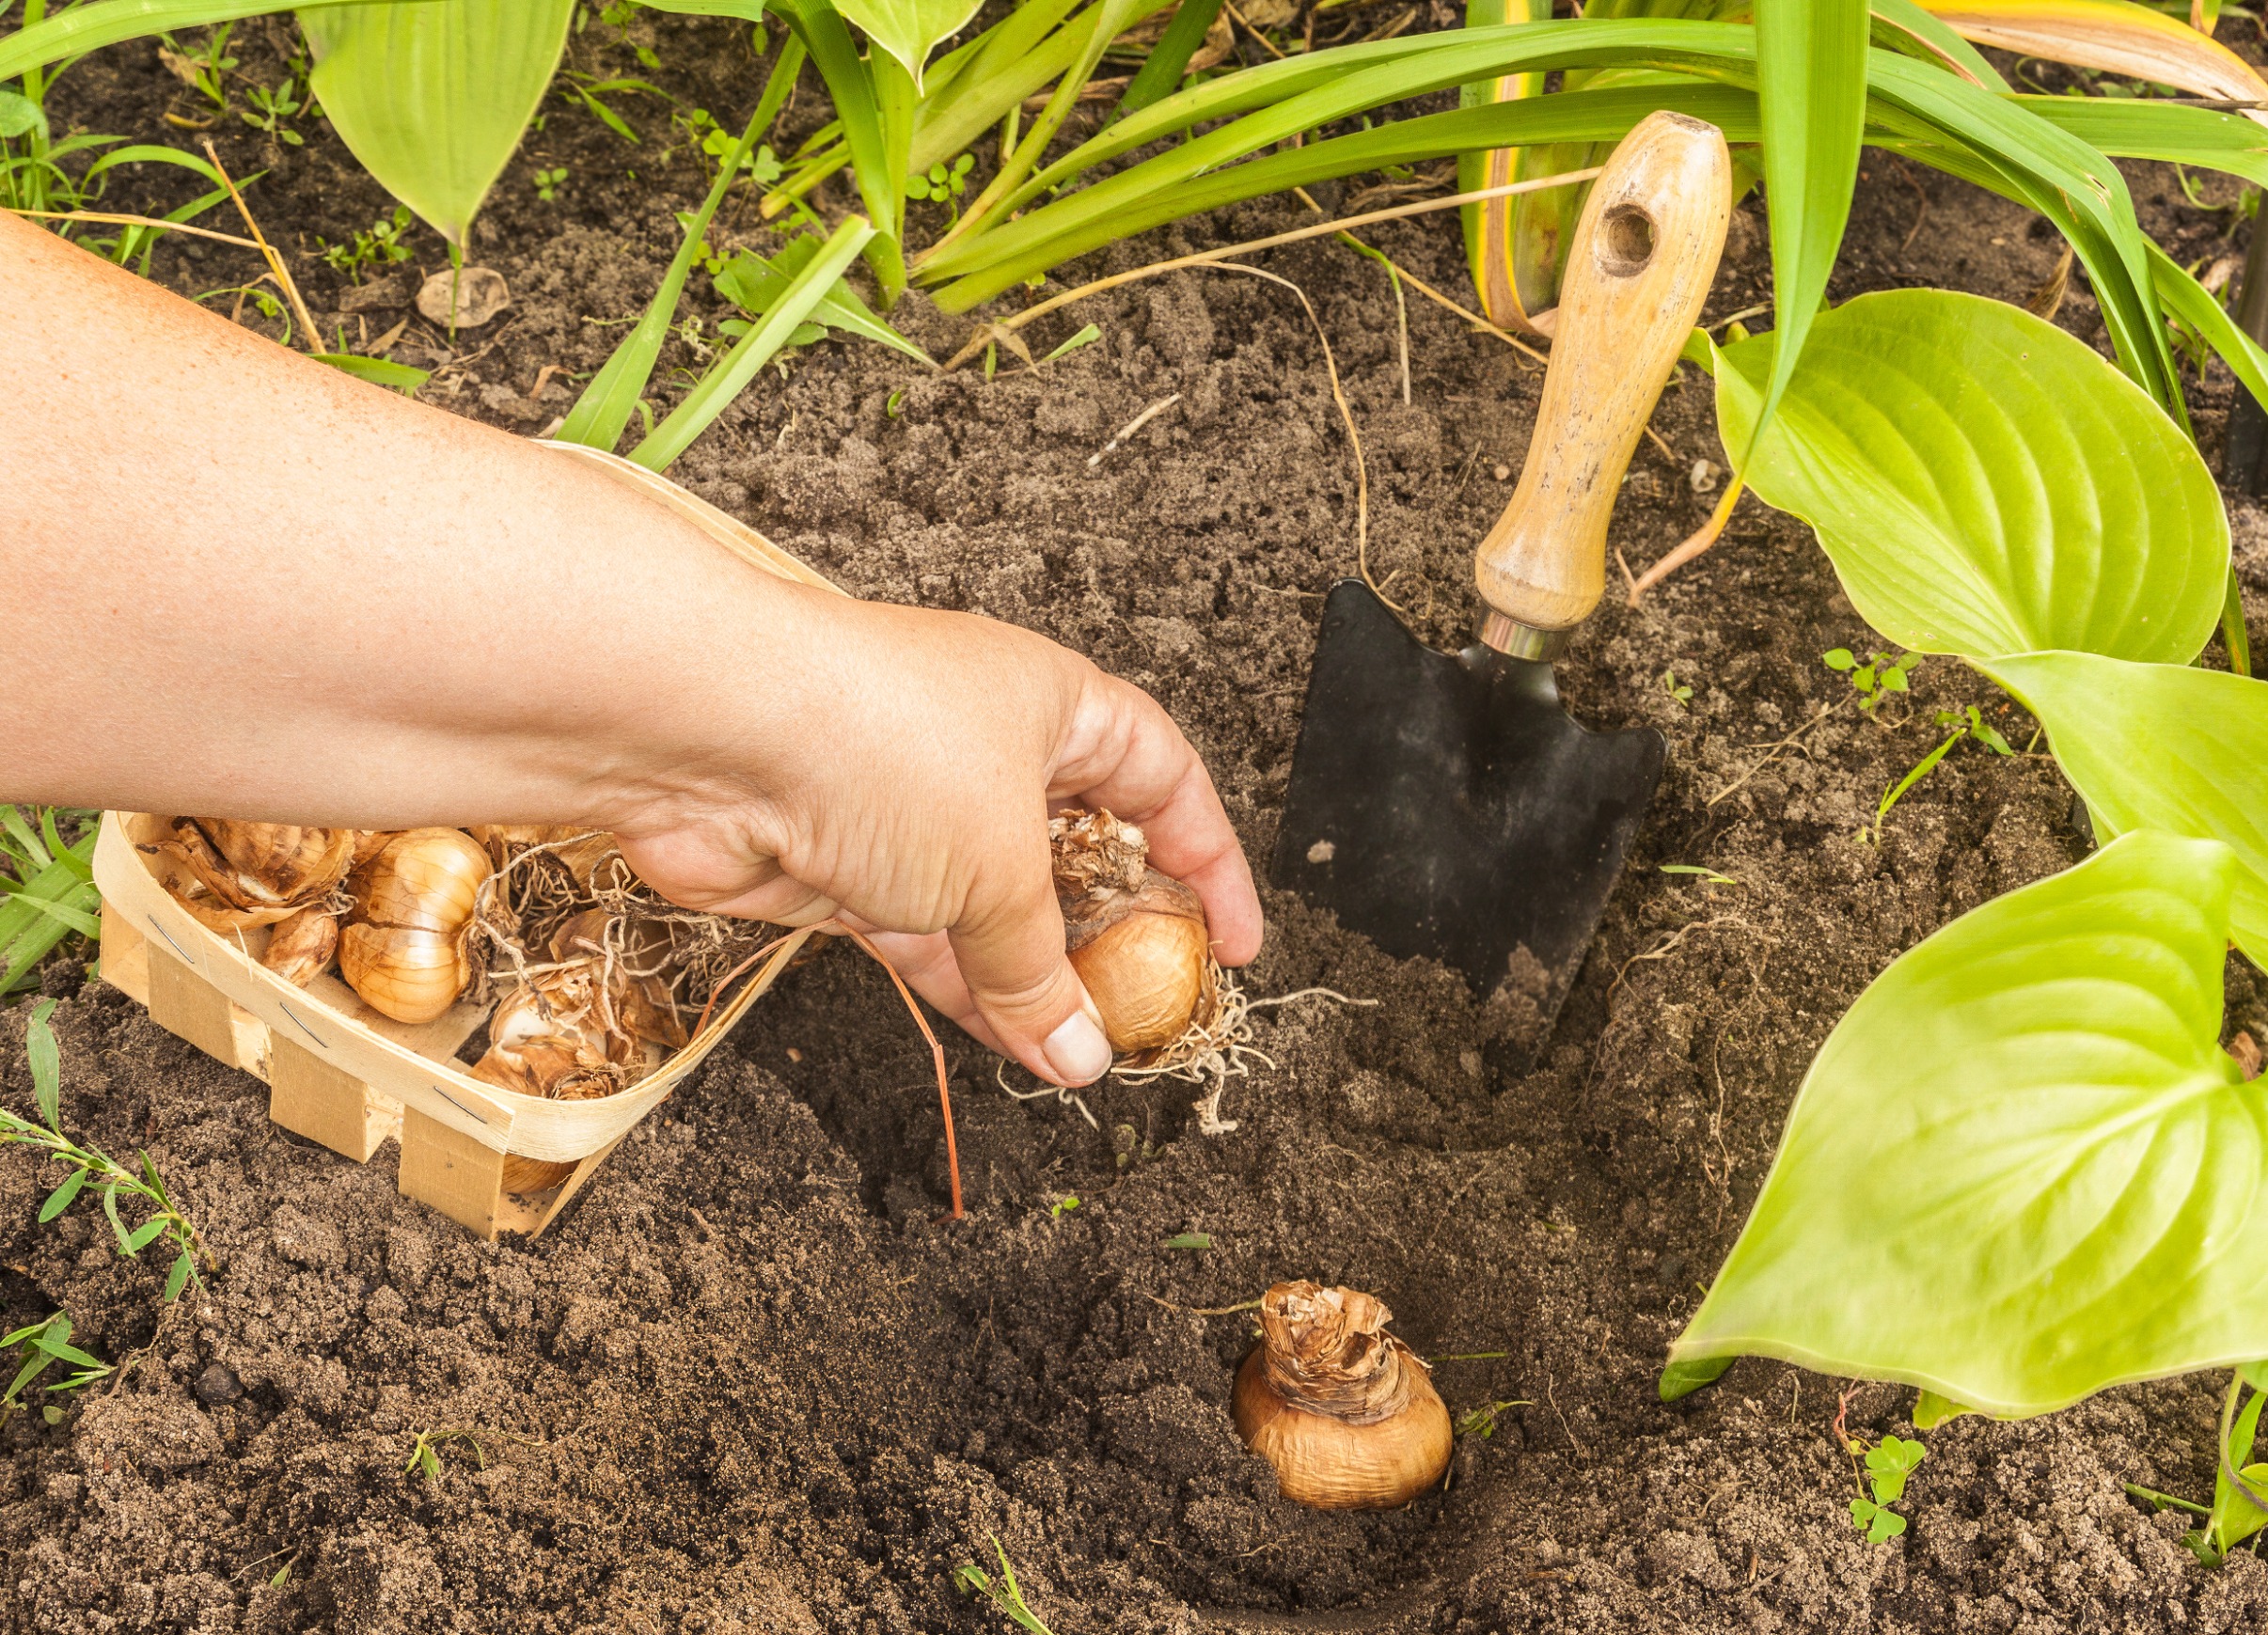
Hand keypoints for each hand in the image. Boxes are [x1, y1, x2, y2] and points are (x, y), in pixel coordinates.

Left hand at [608, 588, 1262, 1086]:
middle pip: (1077, 848)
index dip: (1208, 857)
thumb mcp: (999, 864)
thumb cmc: (877, 742)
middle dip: (1114, 933)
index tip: (1233, 941)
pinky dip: (969, 991)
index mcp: (1051, 701)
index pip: (1160, 777)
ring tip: (1085, 1053)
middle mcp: (984, 744)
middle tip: (1150, 1008)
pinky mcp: (844, 865)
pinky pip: (927, 939)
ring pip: (997, 906)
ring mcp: (910, 807)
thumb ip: (1045, 967)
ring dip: (1039, 980)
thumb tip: (1085, 1049)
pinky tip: (1015, 1047)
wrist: (706, 733)